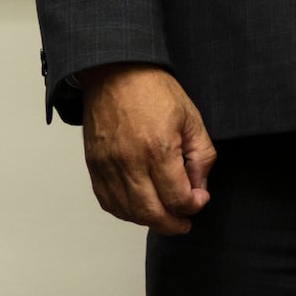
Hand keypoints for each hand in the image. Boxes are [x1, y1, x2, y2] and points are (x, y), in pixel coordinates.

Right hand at [77, 63, 216, 236]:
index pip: (178, 199)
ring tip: (162, 213)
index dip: (195, 206)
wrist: (114, 70)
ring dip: (149, 220)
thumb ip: (202, 158)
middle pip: (152, 215)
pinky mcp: (94, 163)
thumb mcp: (191, 119)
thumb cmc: (152, 90)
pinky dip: (124, 211)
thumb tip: (198, 188)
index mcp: (158, 149)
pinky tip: (138, 205)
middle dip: (174, 225)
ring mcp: (108, 164)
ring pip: (129, 213)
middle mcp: (130, 161)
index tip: (199, 197)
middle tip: (183, 221)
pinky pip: (107, 201)